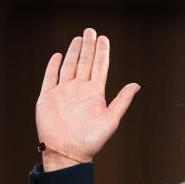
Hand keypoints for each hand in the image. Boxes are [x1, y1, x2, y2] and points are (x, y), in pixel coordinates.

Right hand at [35, 28, 139, 170]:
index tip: (103, 38)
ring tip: (79, 38)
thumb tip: (137, 85)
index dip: (101, 52)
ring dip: (73, 52)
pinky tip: (58, 56)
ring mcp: (63, 92)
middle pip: (85, 62)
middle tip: (91, 31)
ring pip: (69, 66)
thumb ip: (122, 101)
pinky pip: (50, 78)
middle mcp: (79, 89)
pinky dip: (53, 66)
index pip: (99, 67)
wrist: (68, 152)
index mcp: (95, 93)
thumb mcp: (111, 119)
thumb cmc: (91, 140)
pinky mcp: (47, 98)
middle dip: (88, 47)